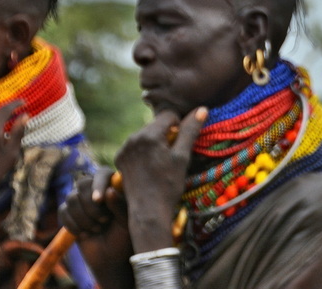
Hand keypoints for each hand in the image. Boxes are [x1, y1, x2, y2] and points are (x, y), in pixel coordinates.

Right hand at [60, 168, 135, 287]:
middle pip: (82, 183)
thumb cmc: (123, 237)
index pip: (102, 173)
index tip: (99, 200)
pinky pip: (63, 211)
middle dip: (90, 206)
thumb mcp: (127, 222)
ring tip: (97, 229)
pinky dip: (73, 225)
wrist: (110, 257)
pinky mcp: (69, 212)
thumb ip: (120, 206)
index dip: (98, 184)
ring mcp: (81, 200)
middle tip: (104, 221)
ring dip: (83, 218)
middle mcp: (96, 188)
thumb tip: (109, 191)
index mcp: (114, 186)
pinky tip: (85, 234)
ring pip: (71, 198)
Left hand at [114, 107, 206, 252]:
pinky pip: (135, 145)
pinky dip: (144, 150)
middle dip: (166, 134)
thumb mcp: (182, 157)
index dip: (179, 125)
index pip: (168, 114)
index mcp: (149, 135)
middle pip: (156, 124)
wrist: (148, 211)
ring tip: (161, 162)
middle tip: (172, 155)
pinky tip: (149, 166)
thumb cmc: (169, 185)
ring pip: (146, 134)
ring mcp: (124, 148)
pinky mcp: (119, 158)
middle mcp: (133, 138)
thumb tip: (202, 109)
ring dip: (156, 142)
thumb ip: (190, 130)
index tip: (181, 144)